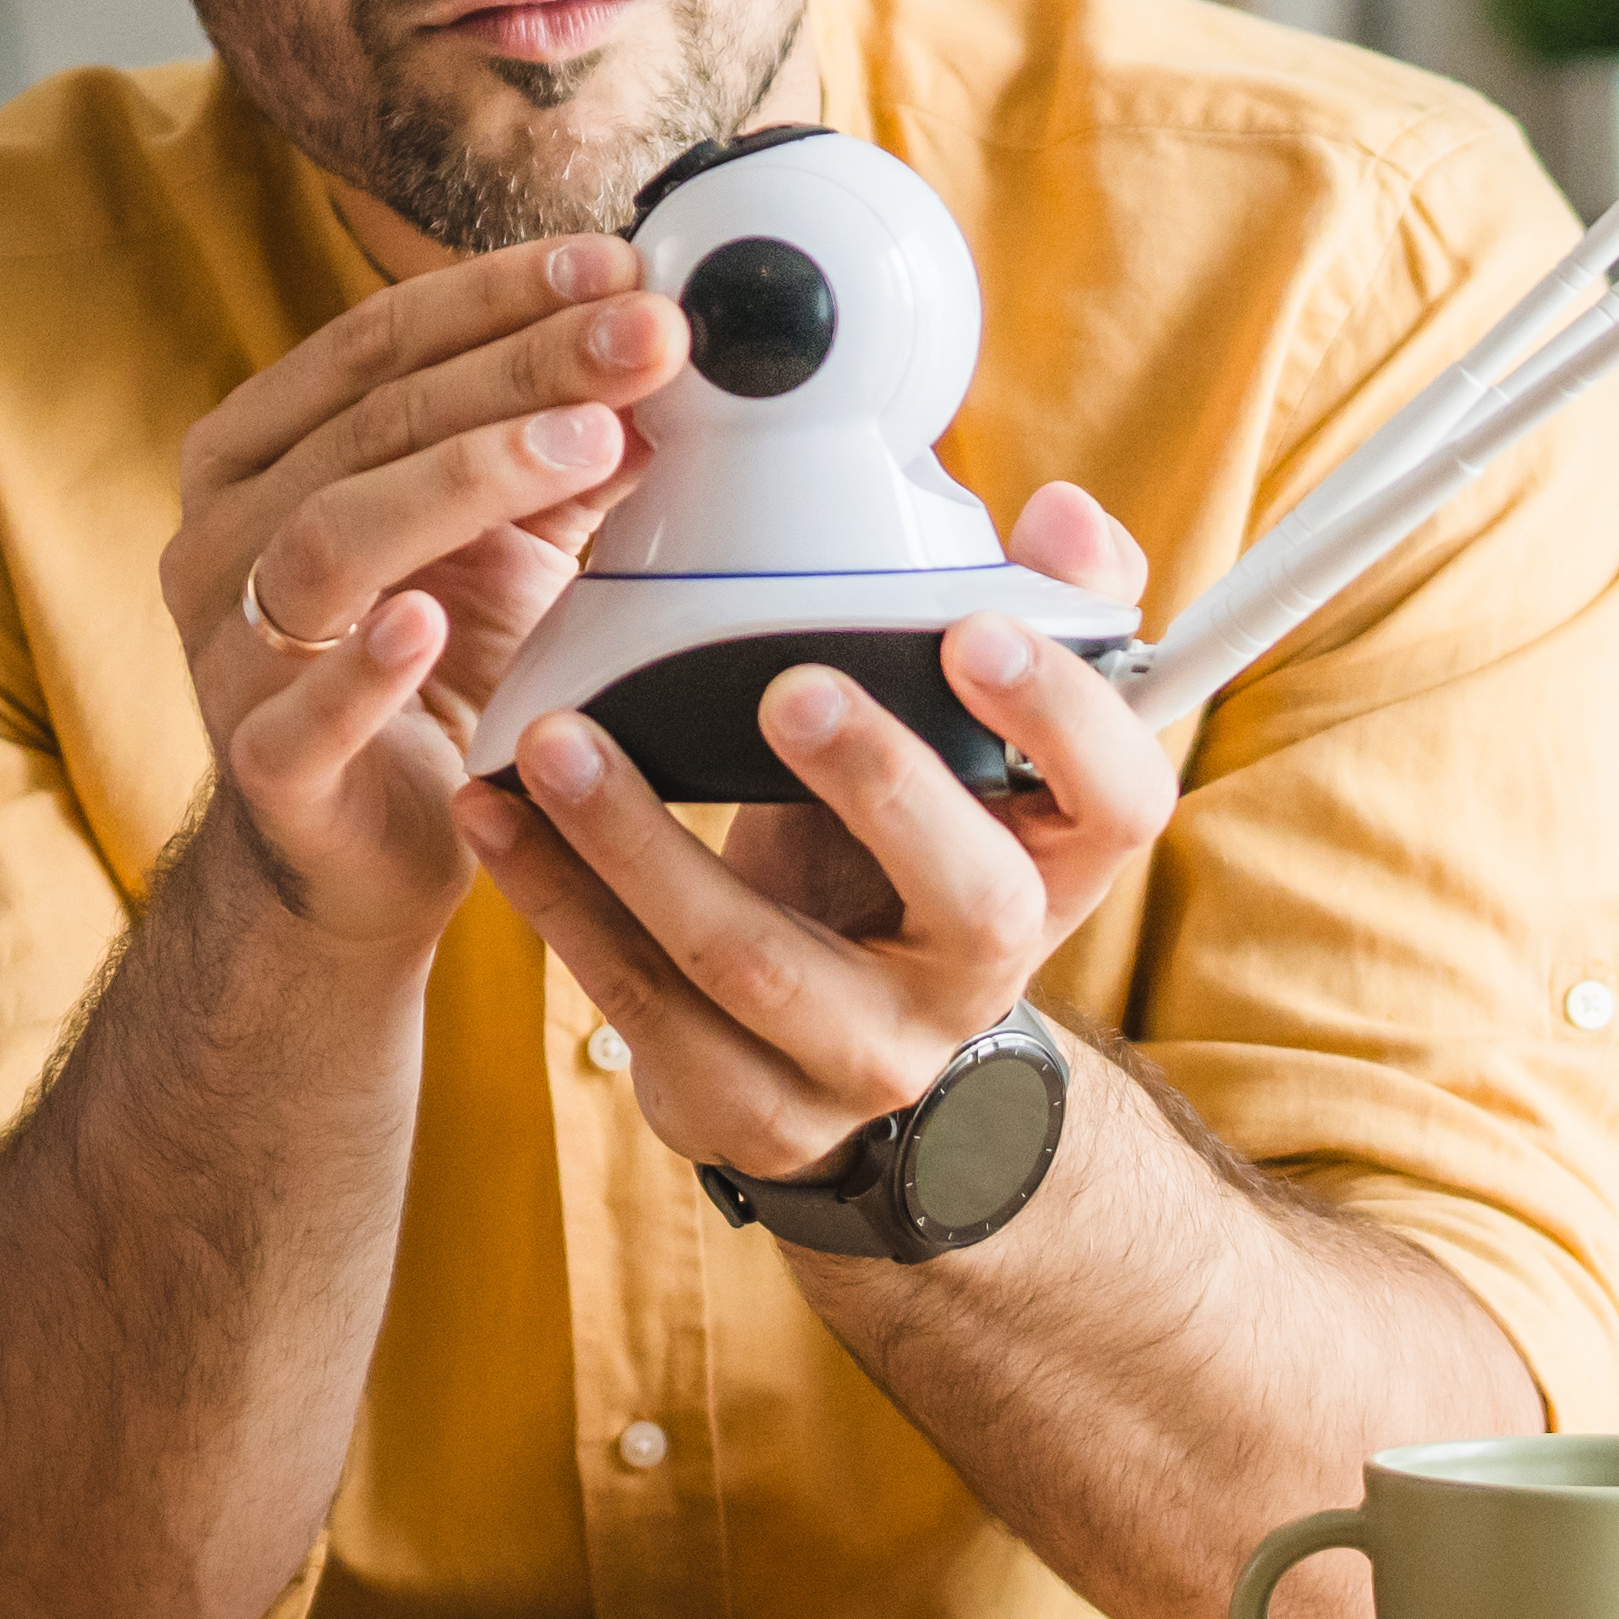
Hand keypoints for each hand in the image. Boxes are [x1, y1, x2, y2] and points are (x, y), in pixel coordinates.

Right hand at [161, 238, 684, 949]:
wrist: (362, 855)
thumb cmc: (428, 675)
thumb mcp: (507, 543)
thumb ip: (568, 454)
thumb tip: (669, 358)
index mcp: (261, 451)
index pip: (378, 340)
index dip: (500, 293)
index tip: (620, 265)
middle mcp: (222, 533)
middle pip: (374, 420)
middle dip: (524, 366)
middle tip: (650, 337)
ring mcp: (228, 649)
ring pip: (333, 535)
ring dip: (467, 478)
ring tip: (591, 443)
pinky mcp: (263, 764)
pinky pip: (303, 711)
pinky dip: (367, 666)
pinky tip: (432, 626)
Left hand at [460, 482, 1177, 1181]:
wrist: (835, 1056)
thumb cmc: (900, 856)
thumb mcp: (970, 756)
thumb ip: (1029, 623)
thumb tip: (1059, 515)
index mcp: (1054, 868)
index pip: (1120, 799)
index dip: (1062, 719)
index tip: (972, 629)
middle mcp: (978, 975)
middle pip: (969, 897)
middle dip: (879, 786)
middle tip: (788, 686)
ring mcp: (864, 1056)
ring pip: (754, 960)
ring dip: (641, 842)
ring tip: (556, 740)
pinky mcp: (746, 1103)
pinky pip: (640, 999)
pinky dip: (557, 897)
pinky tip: (498, 812)